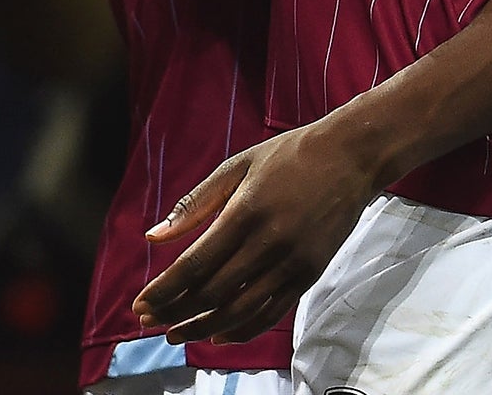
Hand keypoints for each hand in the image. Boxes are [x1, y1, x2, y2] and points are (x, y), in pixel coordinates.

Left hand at [133, 114, 387, 344]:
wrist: (351, 157)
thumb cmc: (289, 155)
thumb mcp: (237, 165)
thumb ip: (195, 203)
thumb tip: (152, 237)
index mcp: (245, 211)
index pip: (195, 265)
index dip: (163, 291)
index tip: (139, 305)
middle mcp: (269, 242)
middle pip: (212, 293)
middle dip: (175, 312)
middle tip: (148, 322)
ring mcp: (292, 261)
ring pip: (239, 310)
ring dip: (202, 328)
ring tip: (176, 335)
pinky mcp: (310, 273)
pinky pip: (271, 313)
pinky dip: (242, 330)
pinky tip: (218, 334)